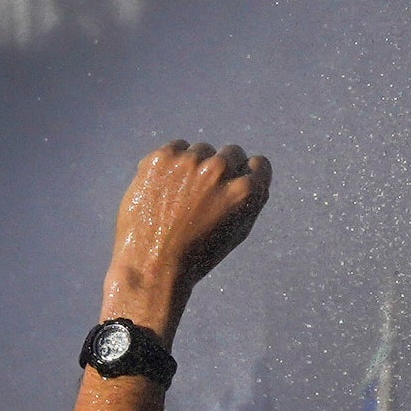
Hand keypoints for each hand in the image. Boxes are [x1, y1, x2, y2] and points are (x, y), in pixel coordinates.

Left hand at [102, 143, 270, 325]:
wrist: (151, 263)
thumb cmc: (197, 254)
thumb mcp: (238, 231)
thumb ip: (251, 198)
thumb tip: (251, 172)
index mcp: (244, 191)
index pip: (259, 164)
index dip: (247, 177)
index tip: (233, 188)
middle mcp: (219, 170)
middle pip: (231, 153)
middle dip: (222, 170)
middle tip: (204, 194)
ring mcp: (188, 161)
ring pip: (201, 150)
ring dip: (196, 166)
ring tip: (181, 195)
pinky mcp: (161, 158)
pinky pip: (176, 148)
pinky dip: (173, 163)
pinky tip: (166, 187)